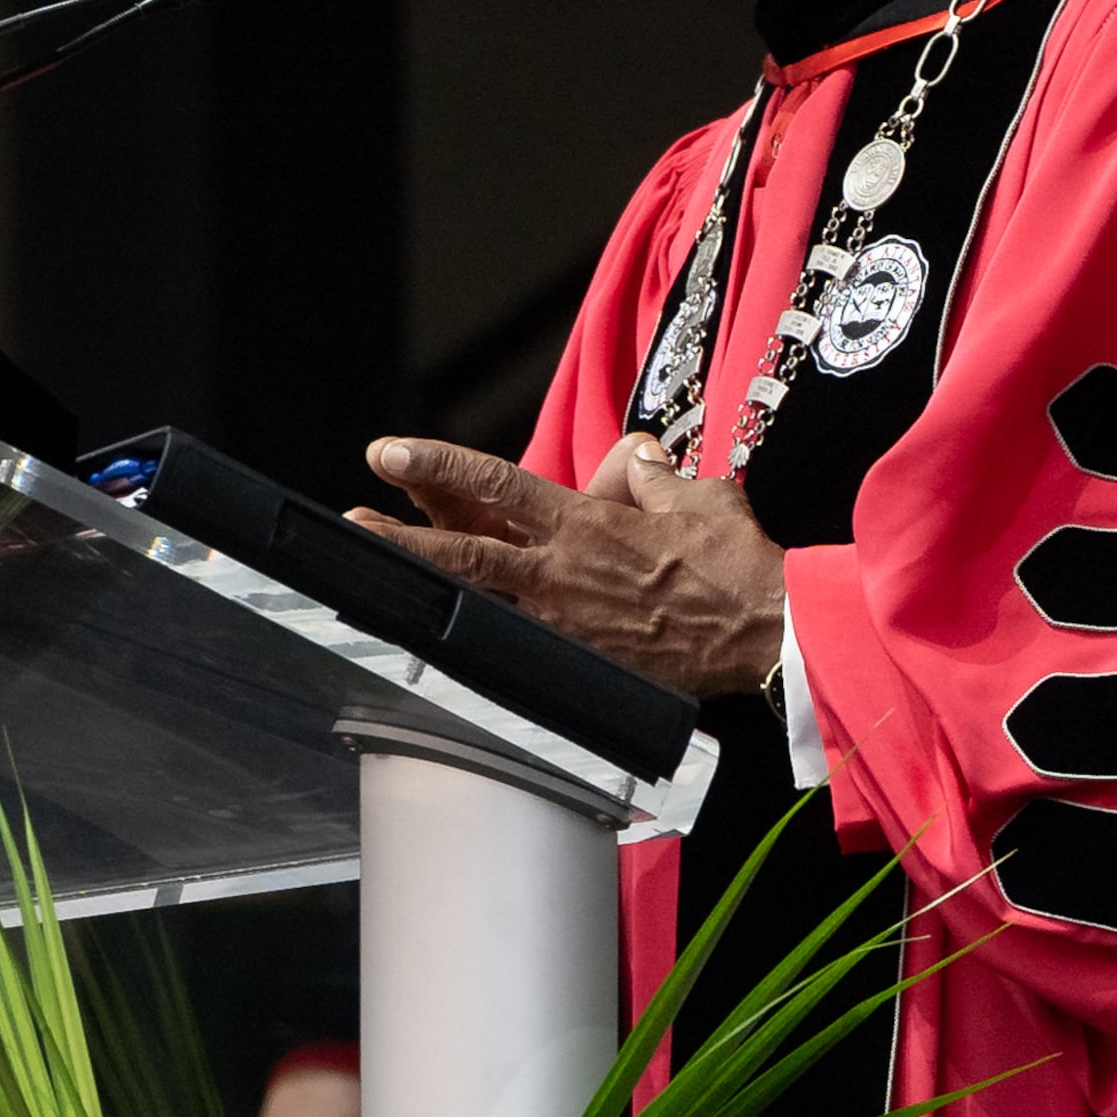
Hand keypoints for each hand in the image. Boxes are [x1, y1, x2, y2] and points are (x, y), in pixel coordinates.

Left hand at [347, 432, 786, 697]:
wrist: (767, 632)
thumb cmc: (736, 560)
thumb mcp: (696, 493)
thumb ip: (651, 476)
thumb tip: (634, 458)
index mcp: (583, 523)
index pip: (495, 484)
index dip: (437, 465)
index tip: (388, 452)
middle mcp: (561, 572)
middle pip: (464, 549)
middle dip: (401, 537)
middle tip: (350, 523)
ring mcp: (566, 623)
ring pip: (481, 601)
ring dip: (427, 590)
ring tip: (374, 579)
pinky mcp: (584, 664)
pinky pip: (522, 648)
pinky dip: (483, 642)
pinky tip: (443, 646)